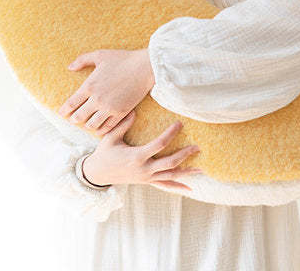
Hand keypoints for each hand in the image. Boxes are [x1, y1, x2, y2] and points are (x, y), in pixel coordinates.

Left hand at [58, 48, 154, 134]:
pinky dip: (101, 129)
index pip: (70, 104)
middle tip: (74, 119)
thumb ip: (82, 60)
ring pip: (91, 125)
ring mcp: (109, 108)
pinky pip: (107, 127)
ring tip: (88, 123)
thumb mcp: (100, 55)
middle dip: (74, 119)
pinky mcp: (121, 113)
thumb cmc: (123, 59)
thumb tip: (69, 67)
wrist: (145, 67)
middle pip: (78, 118)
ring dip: (88, 125)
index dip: (64, 110)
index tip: (61, 113)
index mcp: (89, 85)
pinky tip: (100, 127)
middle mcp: (97, 99)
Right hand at [83, 110, 202, 189]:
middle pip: (170, 163)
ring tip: (201, 168)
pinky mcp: (147, 181)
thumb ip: (123, 124)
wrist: (97, 174)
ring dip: (186, 172)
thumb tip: (135, 111)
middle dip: (185, 155)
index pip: (159, 144)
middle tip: (197, 147)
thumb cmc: (104, 153)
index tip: (180, 124)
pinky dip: (178, 187)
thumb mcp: (111, 138)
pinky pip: (165, 185)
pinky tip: (190, 189)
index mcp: (137, 157)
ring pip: (170, 176)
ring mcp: (146, 177)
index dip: (171, 134)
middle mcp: (144, 169)